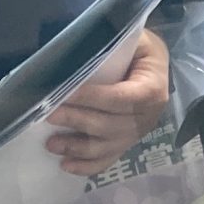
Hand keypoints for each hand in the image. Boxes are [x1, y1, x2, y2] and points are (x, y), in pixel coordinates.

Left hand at [47, 26, 168, 175]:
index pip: (121, 98)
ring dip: (77, 147)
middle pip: (111, 126)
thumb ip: (112, 43)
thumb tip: (77, 48)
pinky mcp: (127, 142)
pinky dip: (87, 166)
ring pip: (107, 146)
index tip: (64, 93)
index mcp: (153, 88)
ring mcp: (138, 133)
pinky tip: (66, 166)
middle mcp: (149, 116)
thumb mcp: (134, 37)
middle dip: (78, 121)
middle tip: (49, 115)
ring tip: (51, 143)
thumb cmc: (139, 49)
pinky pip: (109, 159)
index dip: (93, 98)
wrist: (153, 64)